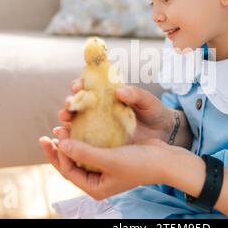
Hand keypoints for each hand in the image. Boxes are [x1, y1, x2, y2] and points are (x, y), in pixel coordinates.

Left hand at [39, 128, 192, 199]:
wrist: (165, 160)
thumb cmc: (139, 163)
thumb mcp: (110, 159)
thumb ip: (84, 153)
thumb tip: (60, 145)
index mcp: (96, 187)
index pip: (69, 172)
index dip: (59, 155)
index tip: (53, 137)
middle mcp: (98, 179)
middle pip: (71, 165)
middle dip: (59, 151)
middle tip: (47, 136)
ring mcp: (105, 167)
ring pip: (80, 154)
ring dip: (70, 142)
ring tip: (60, 129)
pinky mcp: (112, 155)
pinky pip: (92, 146)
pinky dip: (84, 137)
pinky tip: (78, 126)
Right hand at [58, 79, 174, 142]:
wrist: (164, 133)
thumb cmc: (155, 112)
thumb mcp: (149, 102)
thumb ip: (136, 94)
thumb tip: (119, 91)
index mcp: (109, 95)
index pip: (89, 87)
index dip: (80, 85)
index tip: (78, 86)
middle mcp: (100, 109)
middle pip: (78, 104)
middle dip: (70, 104)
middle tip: (69, 106)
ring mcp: (100, 126)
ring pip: (77, 122)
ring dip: (67, 121)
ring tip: (63, 122)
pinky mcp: (102, 142)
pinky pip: (84, 140)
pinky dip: (72, 139)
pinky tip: (64, 140)